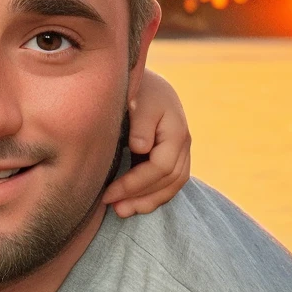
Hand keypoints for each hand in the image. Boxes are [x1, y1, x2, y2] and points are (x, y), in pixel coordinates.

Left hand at [102, 69, 190, 217]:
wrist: (146, 80)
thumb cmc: (138, 88)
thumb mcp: (138, 99)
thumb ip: (140, 123)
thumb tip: (140, 147)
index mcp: (176, 131)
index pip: (160, 167)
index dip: (134, 184)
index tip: (108, 193)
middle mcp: (184, 143)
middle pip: (169, 180)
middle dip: (140, 197)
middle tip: (113, 208)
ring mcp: (181, 150)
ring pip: (173, 185)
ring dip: (148, 201)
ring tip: (122, 211)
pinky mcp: (172, 155)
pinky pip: (169, 182)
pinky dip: (153, 195)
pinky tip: (133, 203)